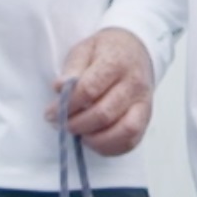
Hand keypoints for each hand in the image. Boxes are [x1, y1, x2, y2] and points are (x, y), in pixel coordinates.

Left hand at [49, 27, 153, 155]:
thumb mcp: (84, 49)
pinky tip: (94, 140)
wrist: (135, 51)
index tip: (51, 112)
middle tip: (62, 124)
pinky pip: (131, 141)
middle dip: (77, 124)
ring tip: (79, 134)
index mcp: (117, 62)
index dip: (67, 105)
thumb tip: (59, 87)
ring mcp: (143, 103)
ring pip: (123, 131)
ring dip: (95, 139)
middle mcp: (134, 84)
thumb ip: (72, 69)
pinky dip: (110, 147)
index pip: (90, 89)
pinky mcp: (145, 118)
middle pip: (104, 113)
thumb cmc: (105, 52)